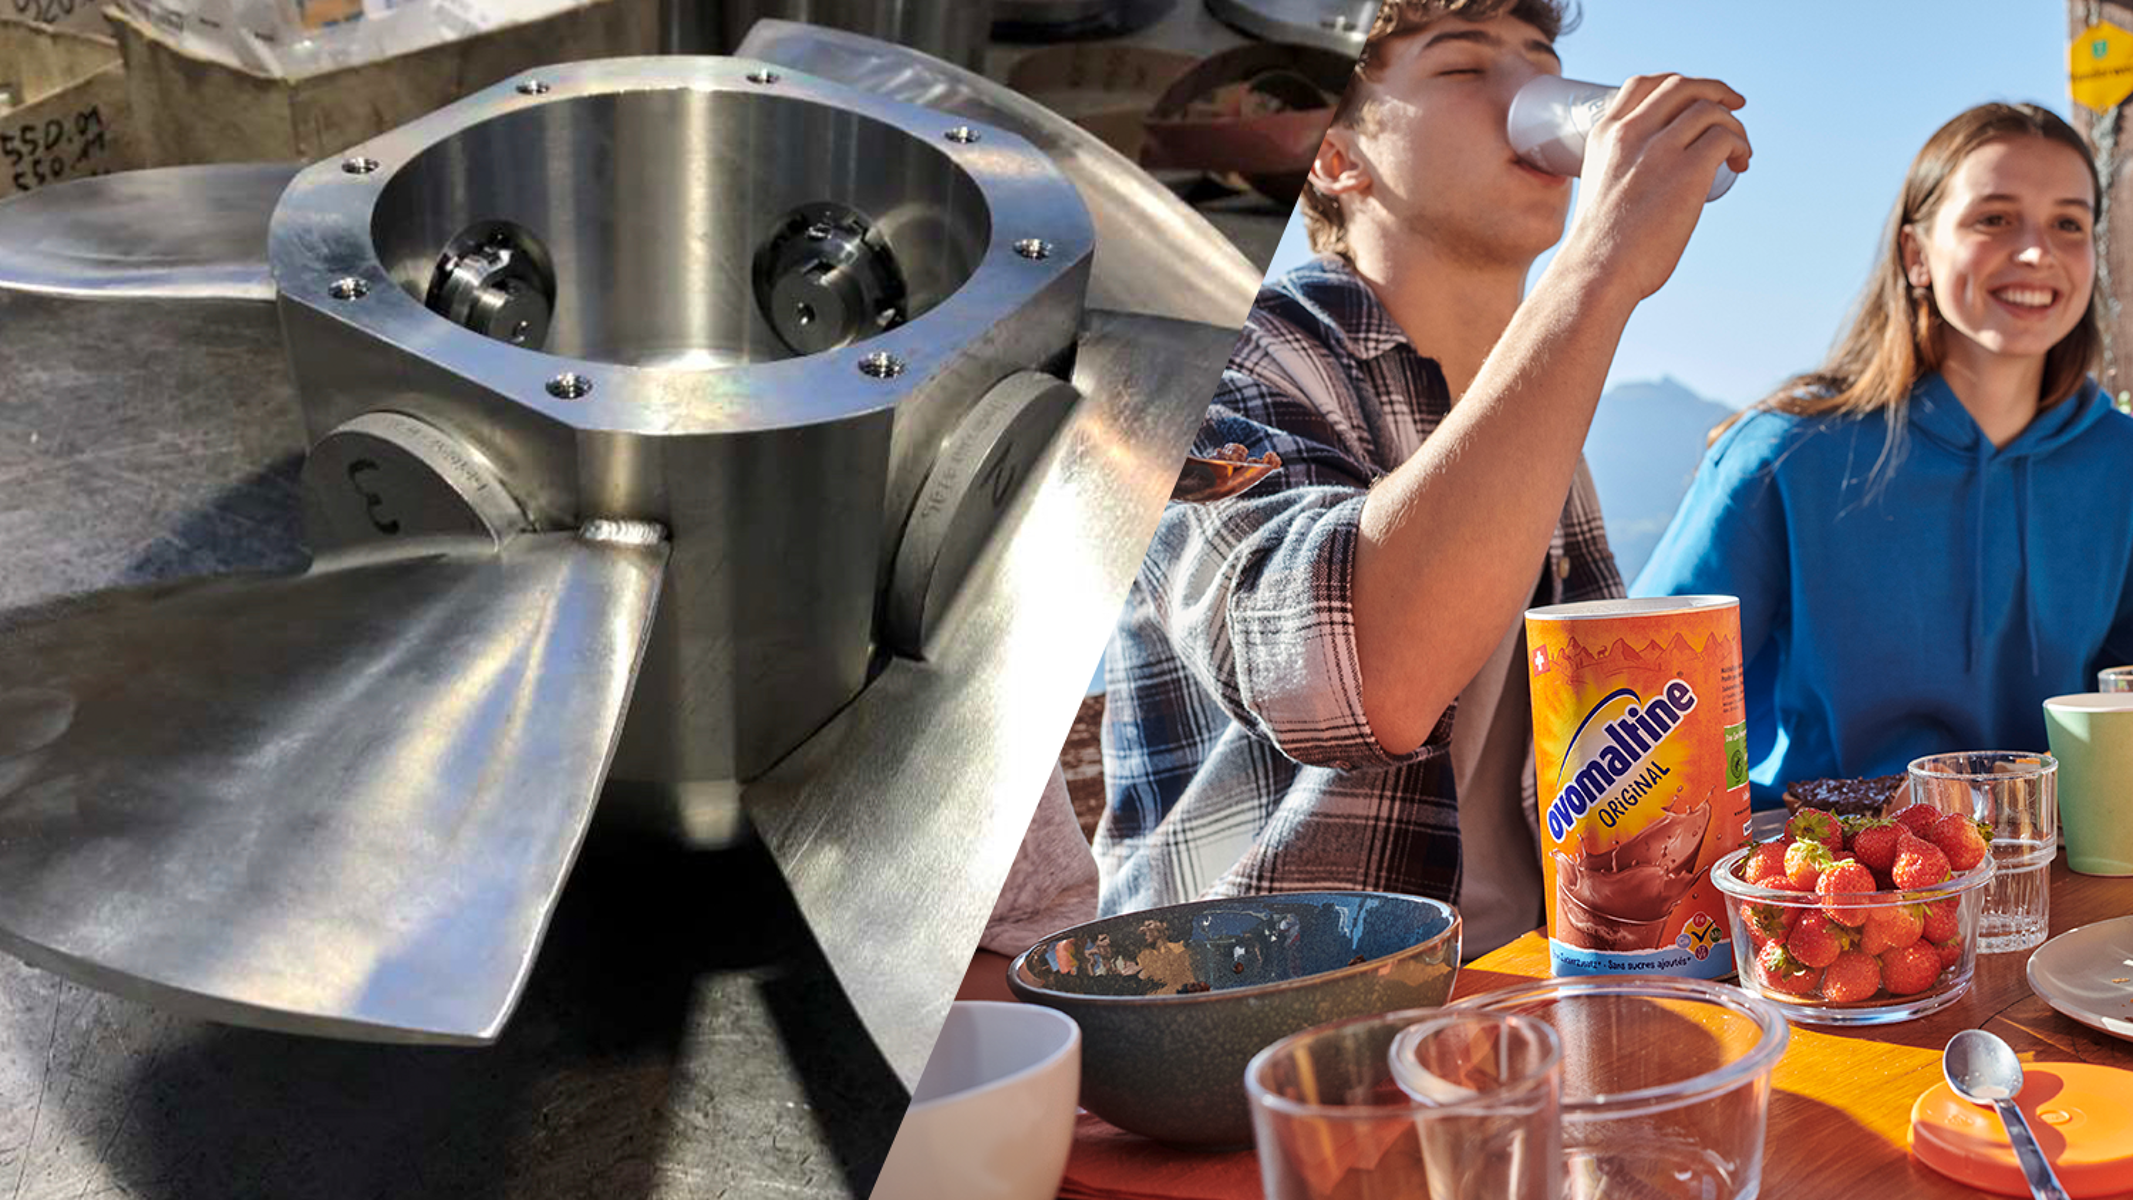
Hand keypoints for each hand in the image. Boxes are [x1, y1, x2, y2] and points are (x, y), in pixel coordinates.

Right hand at [1554, 74, 1750, 303]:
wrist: (1596, 272)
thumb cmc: (1598, 249)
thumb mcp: (1600, 190)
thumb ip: (1622, 174)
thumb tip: (1655, 185)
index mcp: (1604, 136)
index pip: (1643, 84)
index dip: (1678, 84)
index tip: (1697, 98)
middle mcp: (1630, 133)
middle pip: (1682, 86)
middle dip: (1714, 91)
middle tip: (1735, 106)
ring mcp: (1659, 150)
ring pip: (1710, 109)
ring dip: (1733, 126)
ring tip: (1739, 153)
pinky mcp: (1687, 170)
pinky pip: (1725, 137)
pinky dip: (1740, 145)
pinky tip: (1741, 164)